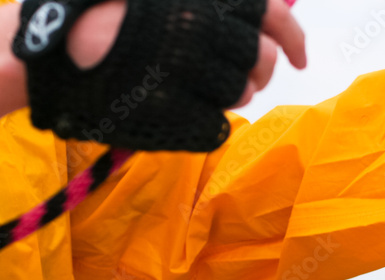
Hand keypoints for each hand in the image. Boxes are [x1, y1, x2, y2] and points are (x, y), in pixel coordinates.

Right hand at [66, 0, 306, 107]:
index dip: (293, 39)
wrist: (49, 52)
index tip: (299, 57)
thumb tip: (278, 12)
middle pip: (259, 64)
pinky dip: (204, 120)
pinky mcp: (175, 117)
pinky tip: (178, 106)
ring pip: (240, 95)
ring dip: (226, 94)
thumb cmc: (105, 15)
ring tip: (191, 84)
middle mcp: (198, 35)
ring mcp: (186, 78)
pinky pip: (215, 126)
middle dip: (255, 73)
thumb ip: (217, 5)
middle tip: (234, 74)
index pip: (272, 18)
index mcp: (200, 2)